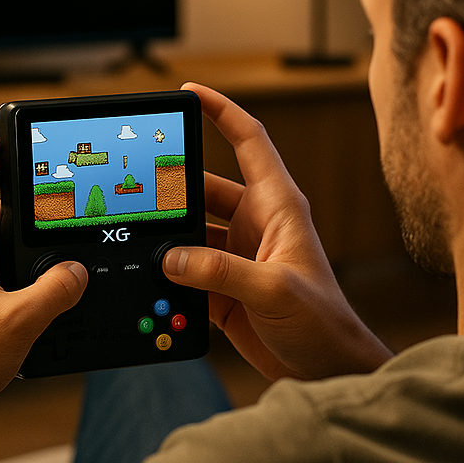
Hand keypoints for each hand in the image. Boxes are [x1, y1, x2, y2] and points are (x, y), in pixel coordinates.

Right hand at [162, 84, 391, 380]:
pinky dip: (168, 273)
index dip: (221, 111)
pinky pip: (187, 269)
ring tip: (137, 236)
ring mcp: (237, 255)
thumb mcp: (274, 289)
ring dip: (168, 236)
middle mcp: (256, 223)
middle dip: (172, 184)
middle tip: (136, 182)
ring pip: (190, 230)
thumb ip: (220, 271)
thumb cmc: (323, 322)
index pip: (249, 141)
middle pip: (204, 187)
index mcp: (277, 206)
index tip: (189, 92)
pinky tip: (149, 278)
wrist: (327, 369)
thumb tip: (172, 257)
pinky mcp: (224, 287)